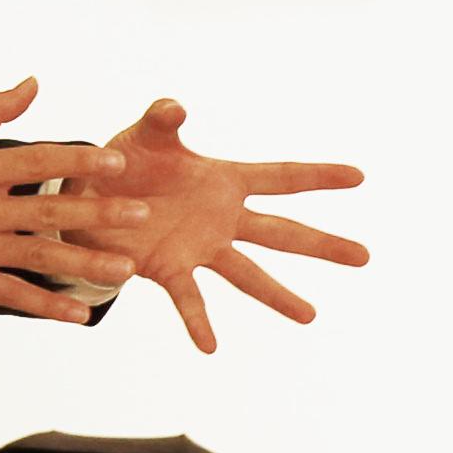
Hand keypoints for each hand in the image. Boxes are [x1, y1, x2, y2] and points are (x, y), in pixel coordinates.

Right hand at [0, 79, 130, 318]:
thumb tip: (34, 84)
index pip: (40, 162)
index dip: (80, 161)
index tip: (117, 162)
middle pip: (50, 212)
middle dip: (99, 213)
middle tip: (141, 215)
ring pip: (40, 257)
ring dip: (86, 263)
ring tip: (126, 268)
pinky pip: (14, 295)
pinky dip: (48, 306)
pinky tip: (80, 313)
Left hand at [82, 98, 369, 353]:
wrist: (88, 198)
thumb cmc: (125, 161)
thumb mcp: (145, 135)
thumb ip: (161, 118)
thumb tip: (175, 106)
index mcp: (225, 181)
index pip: (282, 177)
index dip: (320, 175)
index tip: (359, 176)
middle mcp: (223, 219)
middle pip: (282, 232)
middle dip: (322, 244)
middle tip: (364, 256)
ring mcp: (201, 248)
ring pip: (247, 273)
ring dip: (278, 295)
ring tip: (309, 316)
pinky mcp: (170, 269)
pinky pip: (188, 298)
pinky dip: (198, 322)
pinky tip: (209, 347)